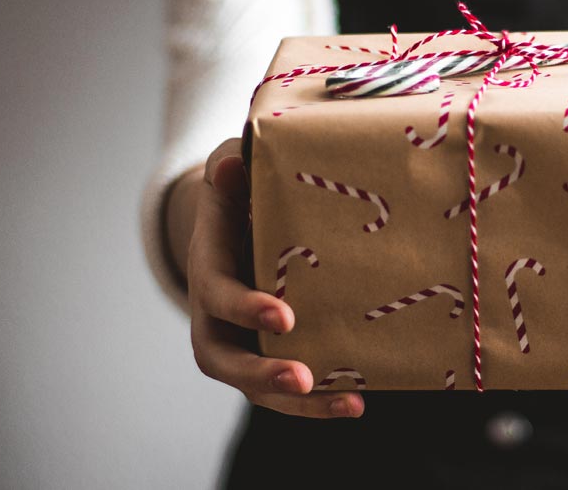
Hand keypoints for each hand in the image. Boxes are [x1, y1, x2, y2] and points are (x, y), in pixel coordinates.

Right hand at [187, 138, 364, 417]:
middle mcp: (215, 317)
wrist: (237, 222)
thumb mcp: (232, 173)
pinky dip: (318, 401)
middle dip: (262, 373)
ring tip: (349, 404)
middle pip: (224, 360)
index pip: (218, 295)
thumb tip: (232, 165)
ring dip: (299, 403)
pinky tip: (358, 401)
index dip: (246, 308)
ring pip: (256, 387)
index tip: (285, 316)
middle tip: (302, 378)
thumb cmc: (239, 194)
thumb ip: (230, 169)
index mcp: (209, 269)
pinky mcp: (268, 355)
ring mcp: (240, 342)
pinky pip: (286, 389)